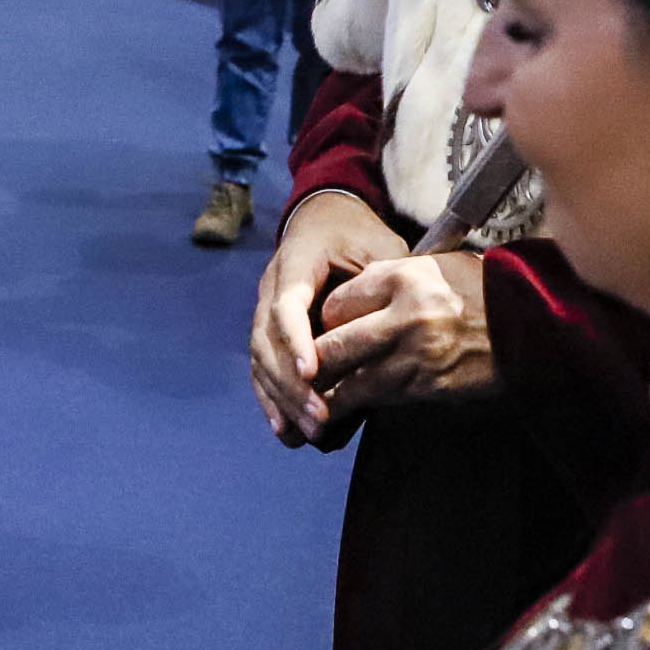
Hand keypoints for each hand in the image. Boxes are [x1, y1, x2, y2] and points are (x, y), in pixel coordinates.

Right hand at [252, 192, 407, 442]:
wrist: (326, 217)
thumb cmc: (358, 233)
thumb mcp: (379, 246)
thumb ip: (382, 282)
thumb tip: (388, 327)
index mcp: (296, 260)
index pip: (286, 304)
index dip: (296, 340)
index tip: (313, 373)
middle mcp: (271, 286)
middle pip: (267, 341)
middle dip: (291, 384)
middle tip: (319, 419)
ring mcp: (265, 309)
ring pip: (261, 360)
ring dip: (282, 399)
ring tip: (308, 432)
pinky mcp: (268, 330)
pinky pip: (262, 368)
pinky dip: (272, 399)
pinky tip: (285, 430)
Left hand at [312, 252, 501, 422]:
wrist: (532, 326)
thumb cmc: (482, 291)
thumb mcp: (434, 267)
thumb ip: (390, 279)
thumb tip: (350, 299)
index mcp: (403, 276)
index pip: (336, 304)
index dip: (323, 322)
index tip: (322, 332)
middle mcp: (405, 314)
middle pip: (335, 345)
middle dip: (311, 366)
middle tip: (298, 376)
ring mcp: (416, 353)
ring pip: (352, 381)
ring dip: (328, 397)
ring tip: (310, 406)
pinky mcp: (429, 384)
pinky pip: (381, 398)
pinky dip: (360, 406)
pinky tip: (346, 412)